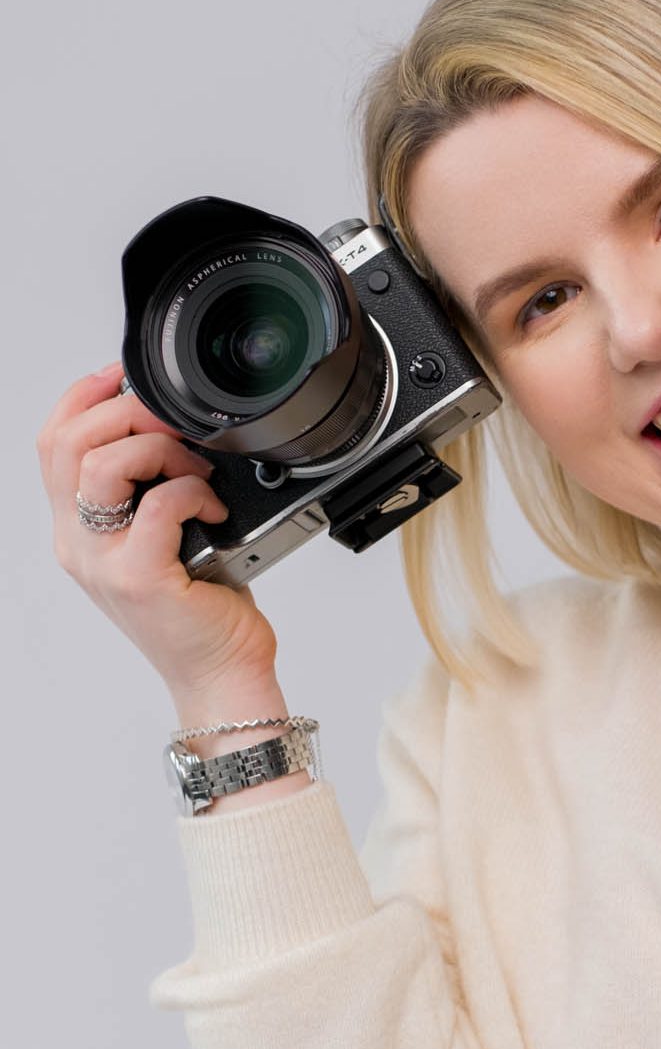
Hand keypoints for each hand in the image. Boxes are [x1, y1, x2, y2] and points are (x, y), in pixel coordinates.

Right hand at [37, 361, 280, 700]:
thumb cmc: (203, 608)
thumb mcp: (169, 537)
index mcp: (80, 529)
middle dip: (126, 413)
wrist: (220, 672)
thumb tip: (179, 431)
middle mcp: (80, 544)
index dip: (83, 397)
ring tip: (198, 472)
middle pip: (67, 444)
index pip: (52, 443)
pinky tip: (216, 510)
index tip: (125, 376)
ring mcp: (103, 563)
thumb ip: (154, 490)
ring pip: (101, 466)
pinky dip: (194, 493)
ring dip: (159, 449)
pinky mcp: (139, 579)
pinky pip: (157, 506)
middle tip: (175, 426)